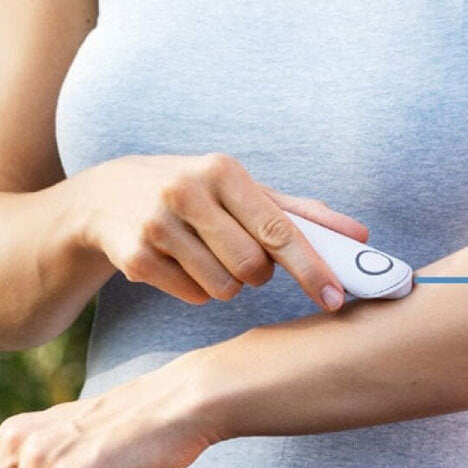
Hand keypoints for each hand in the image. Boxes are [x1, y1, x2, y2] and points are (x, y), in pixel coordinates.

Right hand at [73, 152, 368, 311]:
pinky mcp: (134, 257)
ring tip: (206, 254)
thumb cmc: (195, 191)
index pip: (278, 228)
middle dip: (256, 273)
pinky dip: (196, 289)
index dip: (311, 267)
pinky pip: (191, 296)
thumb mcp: (242, 190)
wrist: (108, 194)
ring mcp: (157, 224)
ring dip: (226, 282)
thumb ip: (299, 213)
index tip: (337, 297)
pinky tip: (180, 262)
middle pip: (252, 267)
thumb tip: (359, 235)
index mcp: (222, 169)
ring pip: (223, 287)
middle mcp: (187, 191)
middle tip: (243, 256)